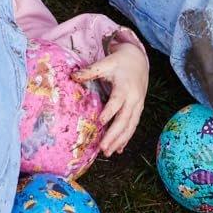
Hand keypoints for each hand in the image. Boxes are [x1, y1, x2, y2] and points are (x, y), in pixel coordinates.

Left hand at [76, 41, 148, 155]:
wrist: (139, 61)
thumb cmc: (119, 62)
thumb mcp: (105, 63)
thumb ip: (90, 71)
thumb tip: (72, 76)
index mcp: (125, 86)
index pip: (117, 101)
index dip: (110, 112)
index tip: (100, 122)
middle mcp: (134, 98)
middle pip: (125, 119)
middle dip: (114, 135)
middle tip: (102, 147)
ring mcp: (138, 106)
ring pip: (131, 126)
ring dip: (120, 140)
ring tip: (108, 152)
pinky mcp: (138, 110)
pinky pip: (133, 126)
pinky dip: (126, 138)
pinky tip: (118, 149)